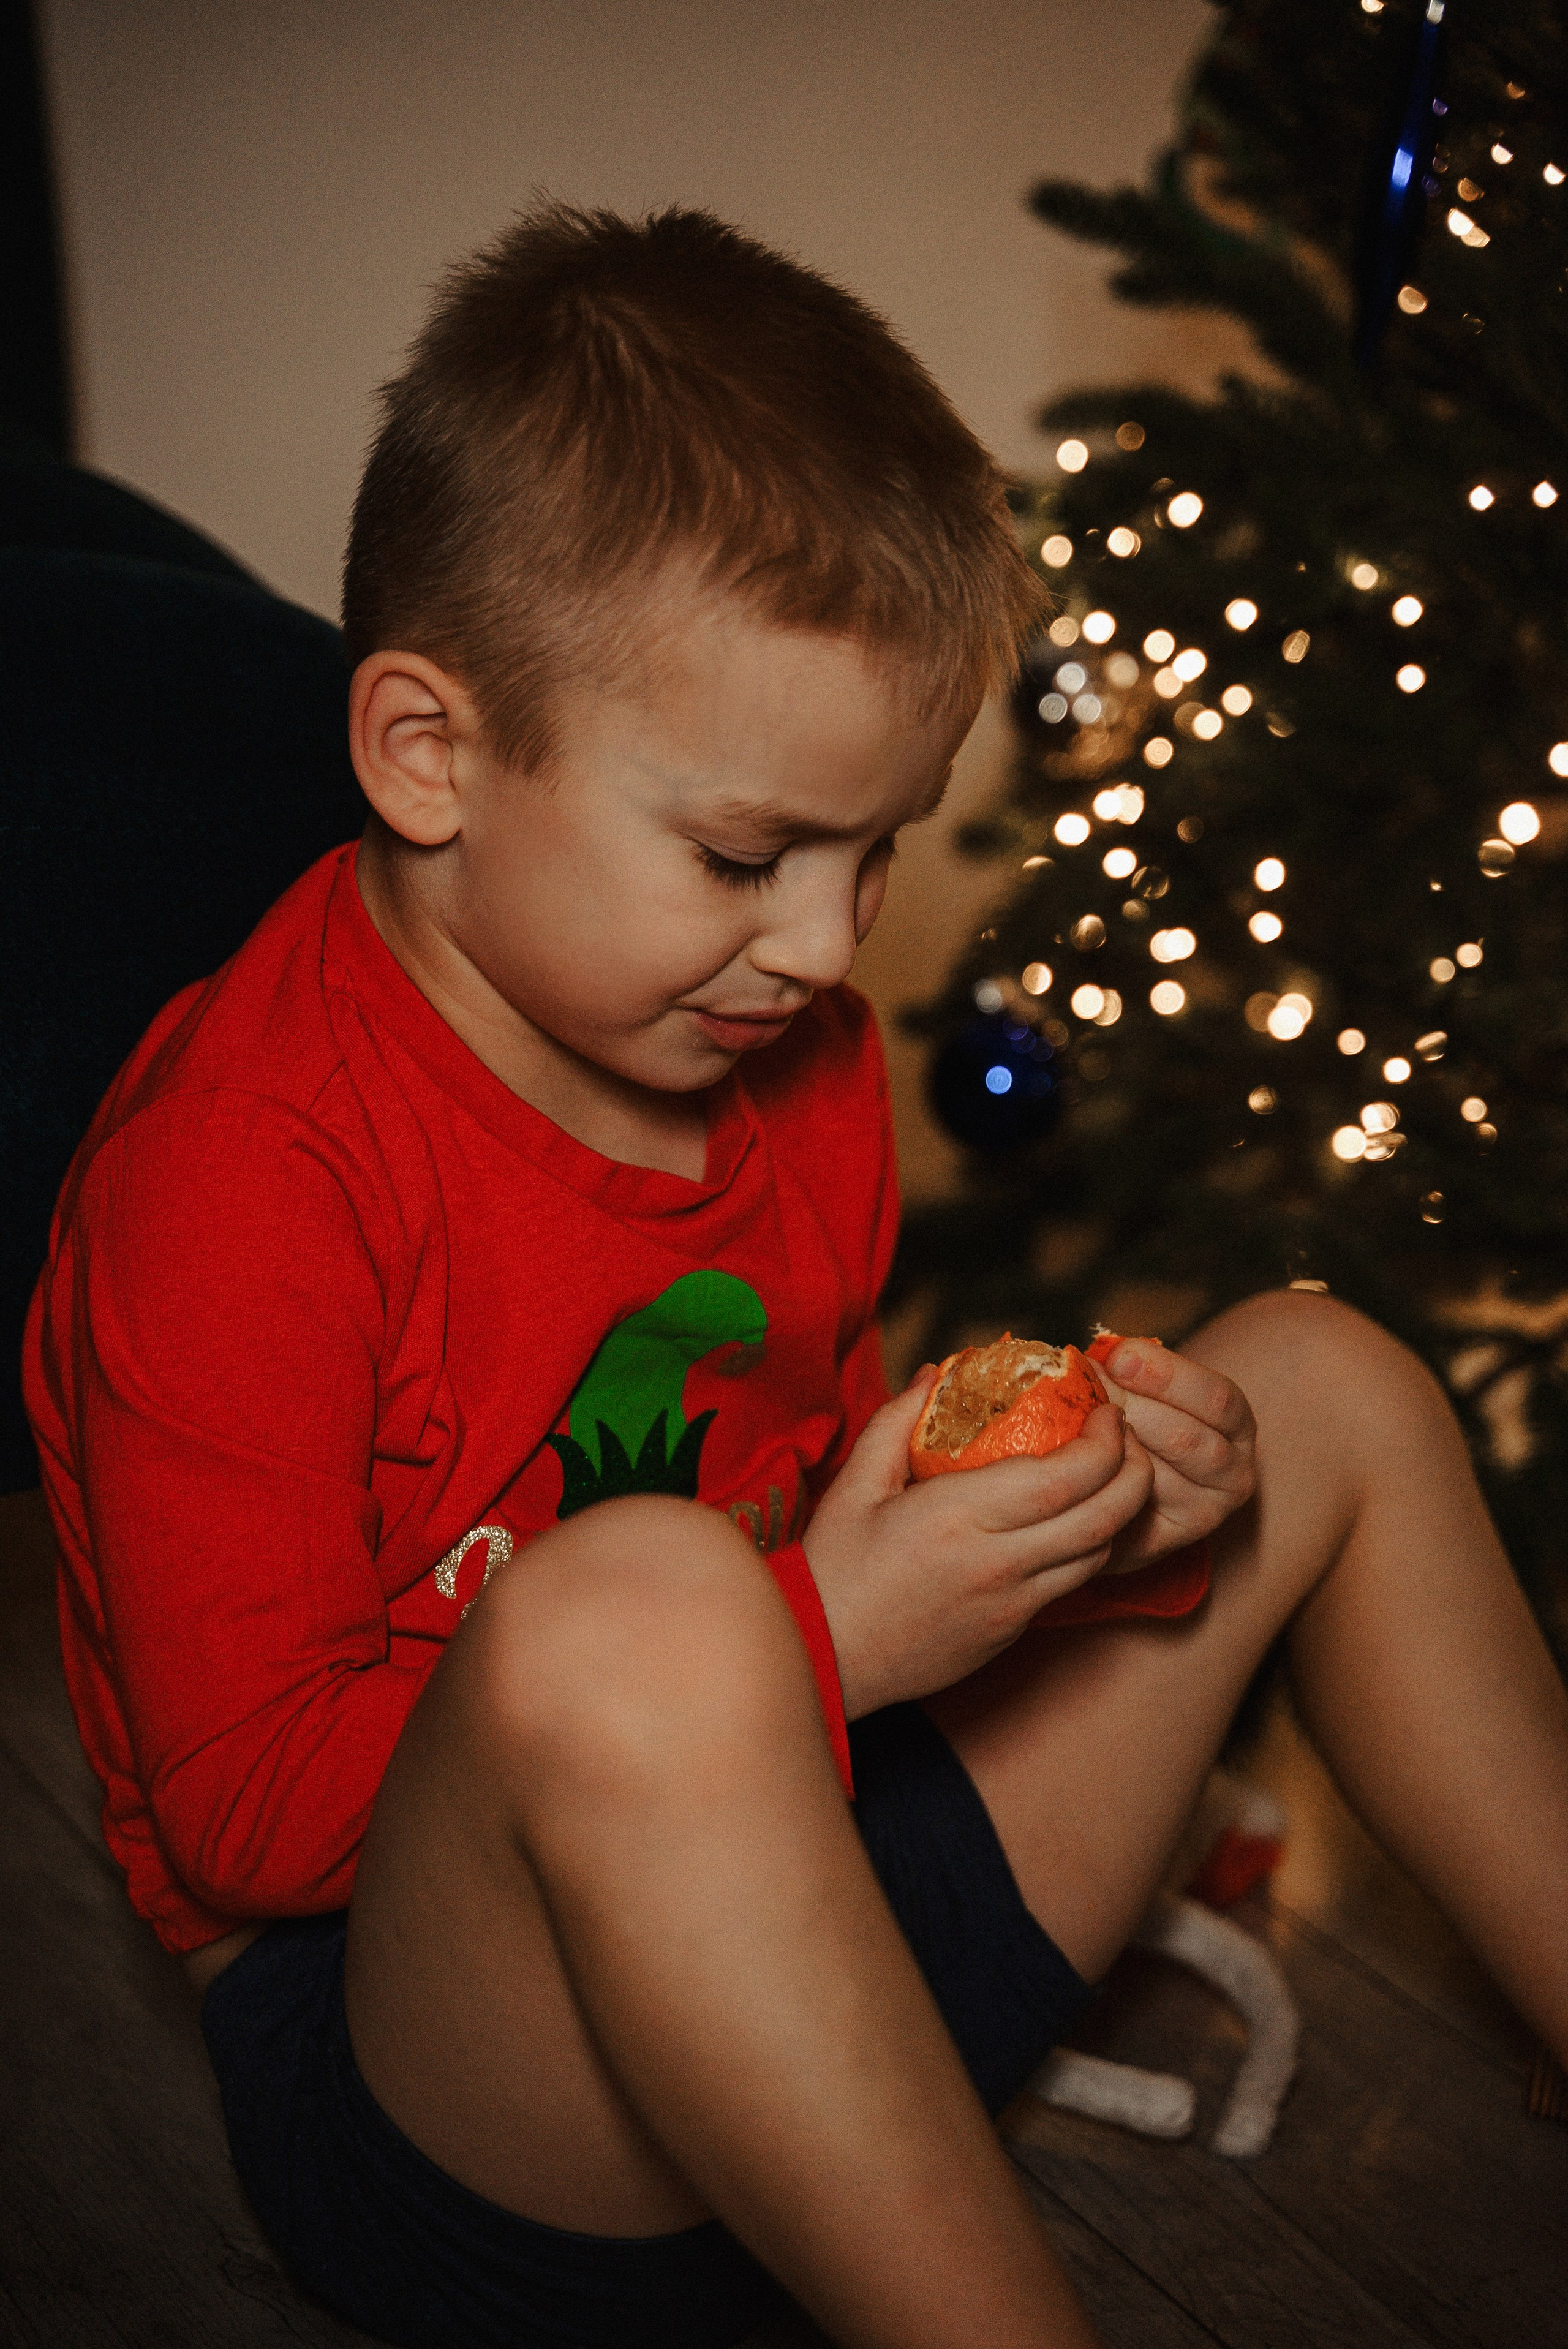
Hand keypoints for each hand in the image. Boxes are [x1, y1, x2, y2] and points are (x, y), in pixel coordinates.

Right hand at [803, 1374, 1153, 1718]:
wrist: (826, 1658)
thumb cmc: (834, 1567)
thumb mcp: (855, 1483)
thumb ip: (897, 1421)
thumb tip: (937, 1373)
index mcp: (959, 1517)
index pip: (1065, 1479)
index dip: (1105, 1443)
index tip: (1108, 1410)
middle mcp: (997, 1563)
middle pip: (1104, 1519)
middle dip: (1136, 1473)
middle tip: (1130, 1438)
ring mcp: (1011, 1605)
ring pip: (1098, 1556)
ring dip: (1119, 1513)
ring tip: (1110, 1476)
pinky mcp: (1010, 1633)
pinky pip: (1068, 1584)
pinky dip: (1086, 1547)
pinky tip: (1070, 1521)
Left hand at [1093, 1338, 1255, 1568]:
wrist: (1140, 1495)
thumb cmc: (1143, 1424)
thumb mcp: (1151, 1392)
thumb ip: (1131, 1373)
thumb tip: (1085, 1360)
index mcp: (1237, 1424)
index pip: (1216, 1398)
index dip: (1167, 1374)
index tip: (1119, 1357)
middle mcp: (1234, 1474)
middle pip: (1184, 1438)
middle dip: (1129, 1407)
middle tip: (1087, 1388)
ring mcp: (1203, 1514)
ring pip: (1153, 1475)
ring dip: (1111, 1444)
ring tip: (1079, 1419)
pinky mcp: (1164, 1542)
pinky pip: (1127, 1509)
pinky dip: (1099, 1481)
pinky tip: (1078, 1461)